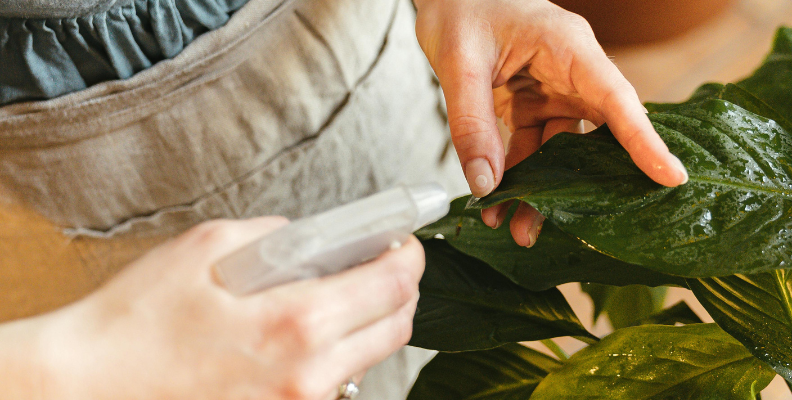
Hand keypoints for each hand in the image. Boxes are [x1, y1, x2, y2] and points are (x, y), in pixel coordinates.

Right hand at [6, 218, 423, 399]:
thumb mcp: (207, 248)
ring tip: (343, 296)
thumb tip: (313, 238)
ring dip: (372, 323)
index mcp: (295, 323)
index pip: (392, 286)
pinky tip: (309, 336)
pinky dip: (340, 355)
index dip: (410, 256)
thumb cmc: (137, 320)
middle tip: (382, 264)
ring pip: (371, 360)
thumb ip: (275, 235)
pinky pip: (335, 385)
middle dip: (401, 289)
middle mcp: (308, 375)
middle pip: (397, 328)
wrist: (90, 388)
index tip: (405, 241)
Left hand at [414, 0, 688, 245]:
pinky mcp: (531, 102)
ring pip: (559, 152)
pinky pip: (532, 146)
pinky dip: (516, 174)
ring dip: (540, 191)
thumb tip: (486, 185)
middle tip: (566, 227)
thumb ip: (472, 124)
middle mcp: (570, 72)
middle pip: (594, 137)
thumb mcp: (459, 62)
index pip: (616, 100)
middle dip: (583, 188)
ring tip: (513, 226)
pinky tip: (498, 199)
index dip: (644, 142)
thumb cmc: (460, 5)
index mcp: (569, 48)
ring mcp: (552, 89)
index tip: (671, 178)